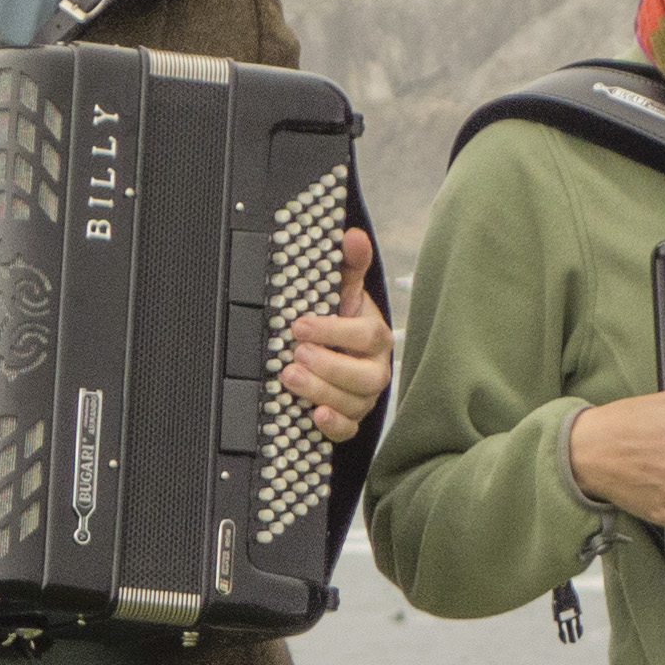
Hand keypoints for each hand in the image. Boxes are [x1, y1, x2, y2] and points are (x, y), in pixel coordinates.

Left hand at [285, 227, 388, 439]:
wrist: (338, 353)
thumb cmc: (341, 322)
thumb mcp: (343, 291)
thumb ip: (349, 265)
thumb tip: (352, 236)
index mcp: (374, 336)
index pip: (366, 336)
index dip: (334, 332)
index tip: (300, 324)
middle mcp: (374, 369)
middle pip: (365, 376)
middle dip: (328, 366)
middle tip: (295, 353)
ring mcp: (364, 397)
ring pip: (354, 403)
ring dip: (321, 391)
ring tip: (290, 376)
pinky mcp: (351, 418)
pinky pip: (349, 429)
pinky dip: (334, 424)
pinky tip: (315, 414)